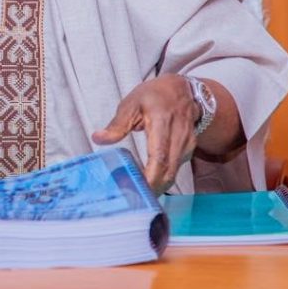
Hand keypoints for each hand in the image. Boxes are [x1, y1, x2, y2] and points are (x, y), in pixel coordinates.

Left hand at [91, 73, 199, 193]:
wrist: (182, 90)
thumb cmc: (154, 96)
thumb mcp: (131, 103)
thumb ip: (117, 124)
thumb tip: (98, 139)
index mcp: (162, 122)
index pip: (159, 155)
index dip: (150, 176)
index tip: (137, 188)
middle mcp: (178, 136)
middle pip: (168, 171)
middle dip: (152, 188)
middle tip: (133, 198)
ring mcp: (187, 144)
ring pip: (173, 173)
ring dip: (157, 186)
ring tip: (138, 192)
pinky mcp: (189, 150)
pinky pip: (175, 169)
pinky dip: (162, 178)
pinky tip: (148, 182)